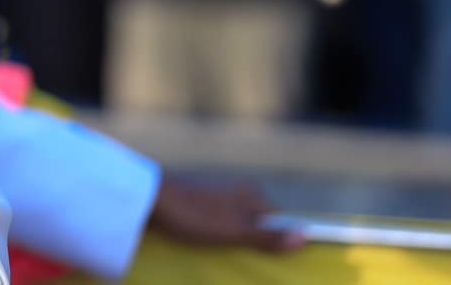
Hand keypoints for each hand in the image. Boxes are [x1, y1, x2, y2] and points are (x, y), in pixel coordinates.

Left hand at [149, 176, 304, 252]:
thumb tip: (305, 238)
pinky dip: (211, 232)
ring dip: (229, 239)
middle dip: (252, 242)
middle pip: (255, 222)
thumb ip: (266, 237)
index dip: (277, 241)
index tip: (274, 262)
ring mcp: (214, 191)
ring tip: (221, 254)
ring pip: (232, 221)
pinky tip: (203, 243)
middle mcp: (234, 188)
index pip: (277, 221)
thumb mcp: (232, 232)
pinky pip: (212, 219)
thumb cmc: (191, 215)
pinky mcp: (195, 197)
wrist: (145, 199)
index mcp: (249, 193)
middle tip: (243, 261)